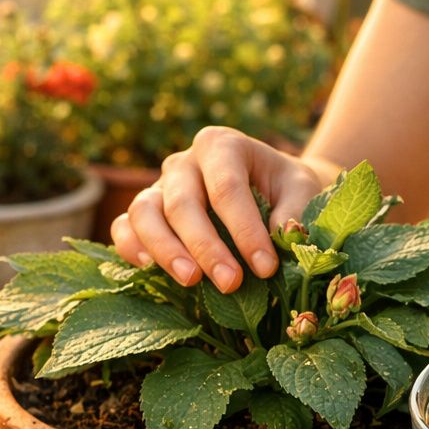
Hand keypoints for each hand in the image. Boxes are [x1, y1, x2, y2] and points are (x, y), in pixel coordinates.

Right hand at [111, 126, 328, 292]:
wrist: (270, 189)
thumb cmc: (285, 189)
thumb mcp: (302, 189)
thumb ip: (294, 209)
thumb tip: (283, 234)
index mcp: (221, 145)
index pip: (227, 187)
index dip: (244, 229)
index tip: (266, 267)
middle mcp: (184, 162)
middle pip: (182, 202)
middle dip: (206, 247)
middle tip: (231, 283)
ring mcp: (159, 186)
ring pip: (144, 212)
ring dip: (165, 250)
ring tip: (191, 281)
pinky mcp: (146, 211)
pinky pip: (125, 226)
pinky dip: (131, 247)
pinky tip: (151, 270)